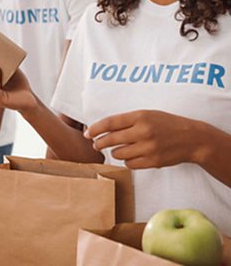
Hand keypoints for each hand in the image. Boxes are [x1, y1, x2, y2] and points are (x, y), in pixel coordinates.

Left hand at [84, 110, 207, 168]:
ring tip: (120, 149)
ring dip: (115, 152)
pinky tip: (132, 156)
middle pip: (110, 140)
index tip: (88, 133)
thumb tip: (102, 129)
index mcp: (141, 116)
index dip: (95, 129)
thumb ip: (127, 121)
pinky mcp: (152, 161)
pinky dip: (127, 161)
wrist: (192, 139)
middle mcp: (143, 131)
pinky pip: (129, 164)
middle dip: (99, 143)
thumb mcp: (148, 115)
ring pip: (118, 153)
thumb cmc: (166, 124)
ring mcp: (148, 147)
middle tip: (96, 144)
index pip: (110, 123)